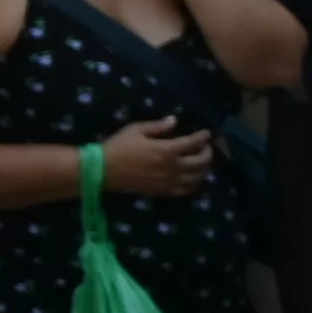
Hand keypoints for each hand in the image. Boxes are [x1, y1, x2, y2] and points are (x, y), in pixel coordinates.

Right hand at [93, 114, 216, 197]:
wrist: (103, 170)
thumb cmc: (118, 147)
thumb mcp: (136, 130)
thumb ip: (158, 126)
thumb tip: (174, 120)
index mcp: (167, 150)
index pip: (193, 143)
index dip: (203, 137)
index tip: (207, 133)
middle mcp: (173, 167)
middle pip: (201, 162)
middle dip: (208, 153)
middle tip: (205, 147)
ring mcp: (169, 181)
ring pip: (197, 178)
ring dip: (204, 169)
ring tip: (202, 162)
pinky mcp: (163, 191)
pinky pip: (186, 190)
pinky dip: (194, 184)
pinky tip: (193, 178)